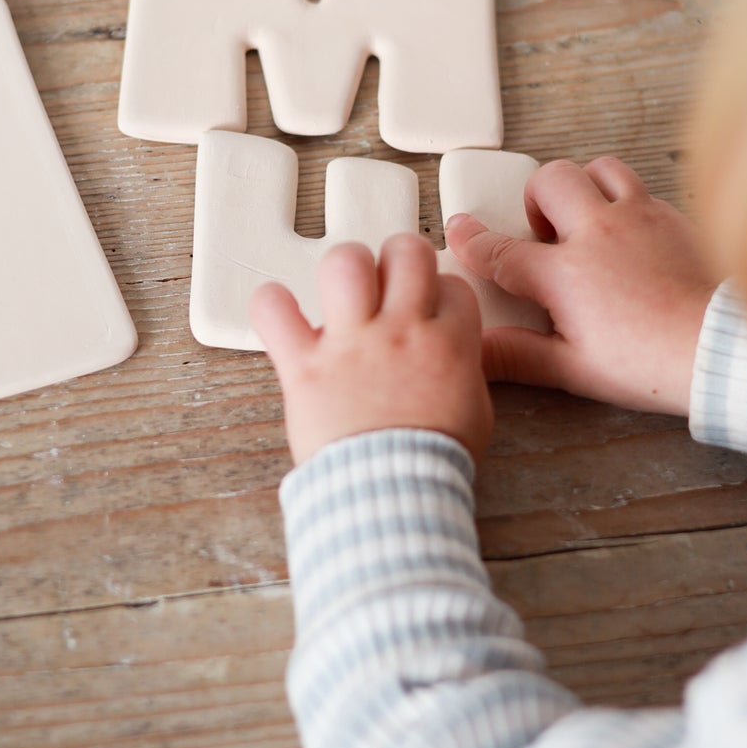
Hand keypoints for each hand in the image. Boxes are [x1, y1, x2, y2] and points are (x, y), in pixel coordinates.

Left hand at [251, 234, 493, 467]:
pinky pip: (275, 312)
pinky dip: (272, 306)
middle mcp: (400, 331)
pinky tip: (281, 313)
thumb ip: (462, 368)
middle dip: (398, 259)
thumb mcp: (474, 409)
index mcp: (447, 342)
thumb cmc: (432, 463)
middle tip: (389, 281)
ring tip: (343, 290)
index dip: (440, 293)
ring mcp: (350, 344)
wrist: (391, 495)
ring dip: (346, 269)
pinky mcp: (305, 365)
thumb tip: (450, 353)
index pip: (452, 284)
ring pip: (346, 263)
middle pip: (406, 252)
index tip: (429, 308)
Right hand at [445, 157, 714, 414]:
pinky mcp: (674, 217)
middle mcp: (598, 232)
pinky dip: (627, 202)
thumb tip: (479, 352)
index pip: (502, 249)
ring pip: (599, 168)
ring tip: (587, 220)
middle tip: (543, 233)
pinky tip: (632, 236)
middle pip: (549, 180)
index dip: (473, 239)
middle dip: (536, 199)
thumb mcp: (574, 370)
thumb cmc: (651, 363)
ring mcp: (640, 217)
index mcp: (565, 273)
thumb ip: (519, 356)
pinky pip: (642, 188)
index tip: (461, 230)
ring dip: (585, 186)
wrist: (719, 347)